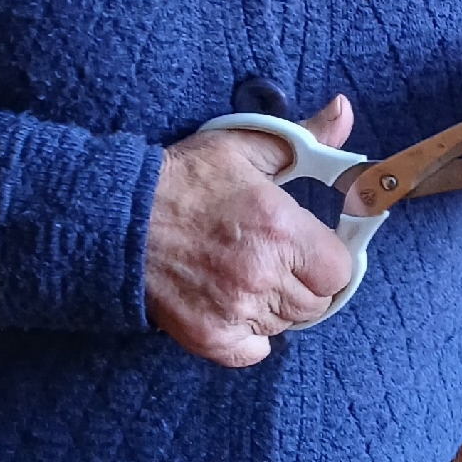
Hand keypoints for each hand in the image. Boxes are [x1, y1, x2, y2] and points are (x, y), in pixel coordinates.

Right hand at [146, 95, 358, 367]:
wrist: (118, 218)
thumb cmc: (183, 179)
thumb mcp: (245, 146)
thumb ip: (304, 137)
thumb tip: (343, 112)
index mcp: (281, 228)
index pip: (338, 271)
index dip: (327, 261)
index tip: (310, 250)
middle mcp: (263, 274)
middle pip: (316, 303)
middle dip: (303, 283)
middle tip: (273, 260)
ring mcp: (236, 310)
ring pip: (285, 324)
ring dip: (275, 306)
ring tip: (245, 276)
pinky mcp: (210, 336)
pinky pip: (255, 350)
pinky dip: (250, 335)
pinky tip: (232, 304)